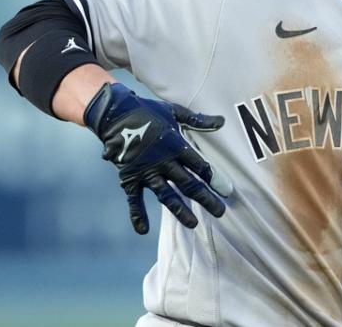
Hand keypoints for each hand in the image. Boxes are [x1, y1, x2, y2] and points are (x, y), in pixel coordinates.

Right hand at [84, 82, 232, 233]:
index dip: (214, 178)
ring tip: (193, 224)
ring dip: (180, 210)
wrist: (114, 114)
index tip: (227, 191)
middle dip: (205, 198)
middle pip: (188, 183)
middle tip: (220, 212)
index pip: (200, 165)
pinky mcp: (130, 178)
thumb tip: (222, 121)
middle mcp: (163, 161)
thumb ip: (198, 120)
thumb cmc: (148, 112)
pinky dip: (137, 214)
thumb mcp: (174, 112)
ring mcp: (146, 172)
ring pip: (166, 195)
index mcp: (176, 145)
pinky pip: (134, 199)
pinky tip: (143, 230)